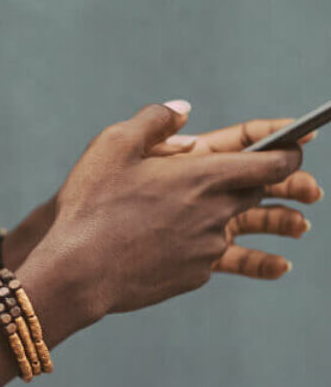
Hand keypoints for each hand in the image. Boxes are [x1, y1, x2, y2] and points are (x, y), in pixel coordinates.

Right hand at [21, 102, 303, 322]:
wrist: (78, 272)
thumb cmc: (90, 206)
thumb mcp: (112, 146)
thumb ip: (154, 120)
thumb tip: (183, 110)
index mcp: (204, 176)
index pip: (273, 161)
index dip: (290, 150)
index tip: (298, 144)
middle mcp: (216, 213)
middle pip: (265, 195)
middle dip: (286, 187)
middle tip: (308, 188)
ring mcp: (208, 248)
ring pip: (248, 230)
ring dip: (274, 225)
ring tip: (300, 227)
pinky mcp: (195, 275)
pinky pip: (218, 258)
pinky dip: (230, 253)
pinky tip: (245, 259)